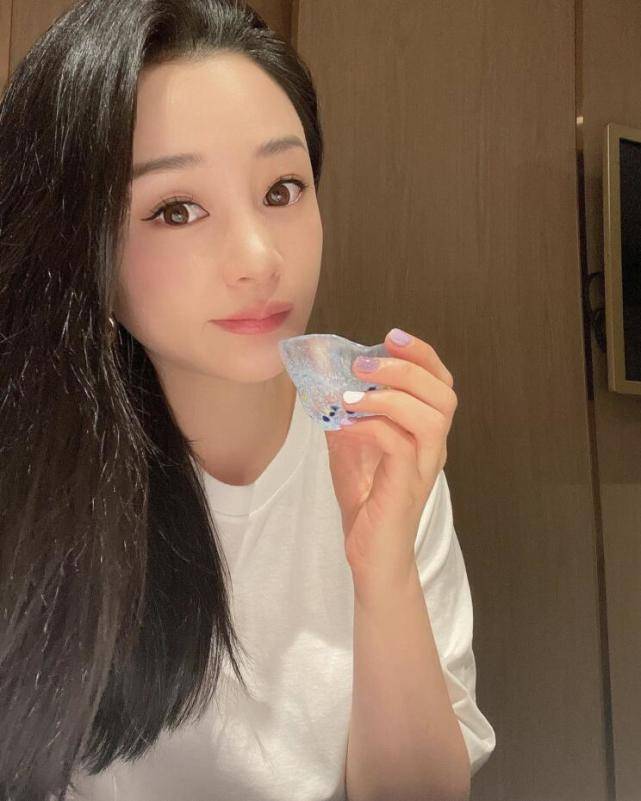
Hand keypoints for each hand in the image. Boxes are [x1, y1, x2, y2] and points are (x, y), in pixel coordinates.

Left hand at [324, 329, 457, 585]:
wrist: (372, 557)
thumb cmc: (366, 501)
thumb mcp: (351, 447)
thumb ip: (346, 414)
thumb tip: (324, 380)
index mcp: (425, 433)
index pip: (440, 383)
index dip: (421, 356)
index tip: (391, 338)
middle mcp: (433, 448)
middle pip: (444, 394)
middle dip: (407, 369)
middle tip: (365, 363)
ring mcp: (423, 468)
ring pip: (432, 417)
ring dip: (392, 396)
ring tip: (354, 392)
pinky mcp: (406, 487)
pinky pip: (400, 445)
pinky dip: (373, 426)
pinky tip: (347, 423)